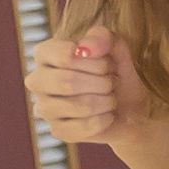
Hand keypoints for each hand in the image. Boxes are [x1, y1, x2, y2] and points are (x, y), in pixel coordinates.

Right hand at [25, 29, 134, 143]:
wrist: (131, 108)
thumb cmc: (117, 74)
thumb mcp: (116, 48)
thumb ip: (102, 38)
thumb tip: (84, 49)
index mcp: (45, 54)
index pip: (65, 56)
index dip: (96, 62)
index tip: (106, 64)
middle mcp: (37, 80)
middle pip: (67, 82)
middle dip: (102, 82)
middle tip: (110, 82)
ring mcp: (44, 108)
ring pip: (78, 105)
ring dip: (106, 101)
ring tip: (109, 97)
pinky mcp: (57, 130)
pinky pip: (84, 126)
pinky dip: (105, 119)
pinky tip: (107, 115)